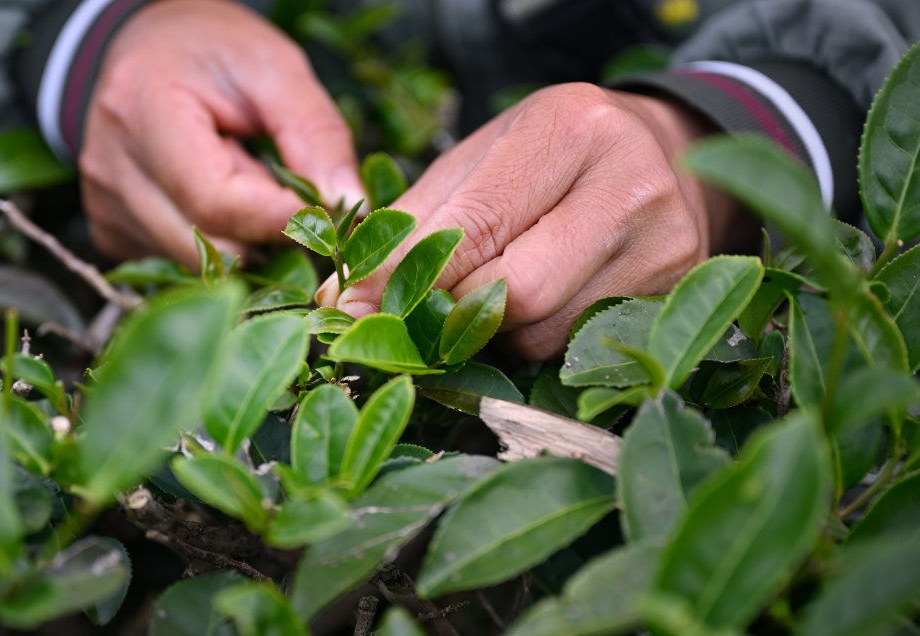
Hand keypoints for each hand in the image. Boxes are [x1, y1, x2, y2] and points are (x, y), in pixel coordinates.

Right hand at [79, 0, 363, 266]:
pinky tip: (219, 199)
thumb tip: (349, 203)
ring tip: (251, 183)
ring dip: (244, 240)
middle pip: (207, 244)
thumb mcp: (274, 67)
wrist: (145, 48)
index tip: (324, 208)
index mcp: (142, 110)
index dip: (280, 216)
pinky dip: (216, 242)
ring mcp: (105, 206)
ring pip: (197, 263)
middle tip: (295, 197)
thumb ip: (315, 133)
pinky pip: (179, 263)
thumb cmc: (209, 49)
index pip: (216, 201)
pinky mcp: (112, 231)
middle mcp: (111, 168)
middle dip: (267, 234)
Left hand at [318, 83, 746, 359]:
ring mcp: (664, 246)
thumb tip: (340, 303)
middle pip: (516, 291)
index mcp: (569, 130)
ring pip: (543, 333)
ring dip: (494, 331)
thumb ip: (409, 226)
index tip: (353, 307)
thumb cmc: (549, 157)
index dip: (407, 276)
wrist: (659, 155)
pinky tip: (539, 304)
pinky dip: (535, 339)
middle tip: (418, 312)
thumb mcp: (478, 162)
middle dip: (452, 310)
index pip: (475, 224)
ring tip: (491, 291)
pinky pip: (575, 348)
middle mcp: (630, 185)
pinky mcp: (673, 293)